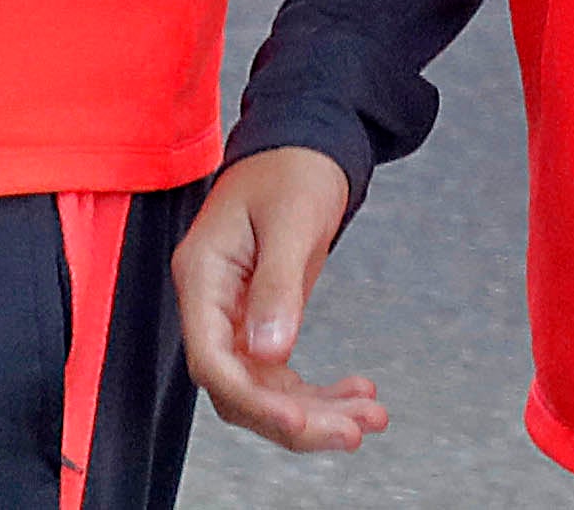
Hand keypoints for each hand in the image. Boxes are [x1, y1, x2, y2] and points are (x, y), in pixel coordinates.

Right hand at [175, 148, 386, 452]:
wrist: (304, 144)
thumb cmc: (291, 169)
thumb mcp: (291, 222)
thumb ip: (278, 287)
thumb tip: (270, 353)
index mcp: (202, 276)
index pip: (212, 360)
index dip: (253, 400)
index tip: (300, 419)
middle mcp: (210, 304)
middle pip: (237, 388)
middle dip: (294, 420)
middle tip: (353, 430)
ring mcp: (234, 316)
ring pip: (264, 391)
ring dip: (316, 413)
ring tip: (371, 417)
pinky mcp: (261, 321)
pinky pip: (283, 376)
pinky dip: (321, 393)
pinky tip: (360, 391)